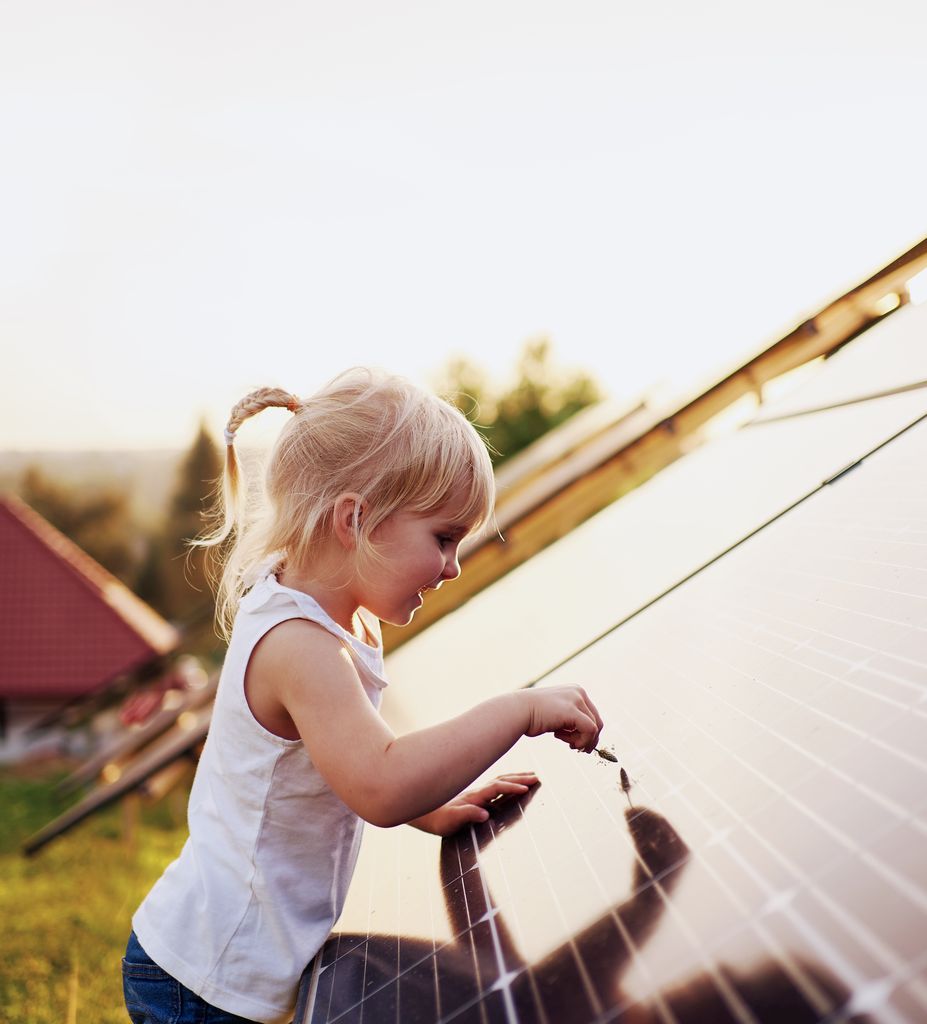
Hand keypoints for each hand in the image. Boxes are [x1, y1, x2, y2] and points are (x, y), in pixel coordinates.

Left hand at [409, 772, 538, 835]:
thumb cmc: (437, 821)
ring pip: (499, 780)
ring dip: (515, 777)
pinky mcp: (475, 796)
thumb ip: (467, 815)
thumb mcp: (450, 822)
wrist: (424, 814)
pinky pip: (496, 785)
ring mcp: (476, 792)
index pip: (497, 788)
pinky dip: (508, 781)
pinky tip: (512, 783)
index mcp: (473, 797)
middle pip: (501, 780)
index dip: (512, 787)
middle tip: (537, 777)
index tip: (527, 788)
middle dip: (519, 778)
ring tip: (530, 775)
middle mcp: (476, 791)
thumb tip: (485, 813)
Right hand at [524, 686, 602, 752]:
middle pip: (597, 721)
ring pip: (594, 727)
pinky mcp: (573, 711)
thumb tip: (585, 734)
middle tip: (578, 749)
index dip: (588, 732)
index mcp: (576, 690)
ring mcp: (577, 699)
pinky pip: (589, 730)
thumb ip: (571, 718)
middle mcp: (579, 692)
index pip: (593, 714)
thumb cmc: (533, 715)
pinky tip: (564, 741)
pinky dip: (581, 741)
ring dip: (581, 740)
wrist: (518, 711)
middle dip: (589, 739)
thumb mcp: (557, 713)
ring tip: (565, 742)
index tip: (578, 743)